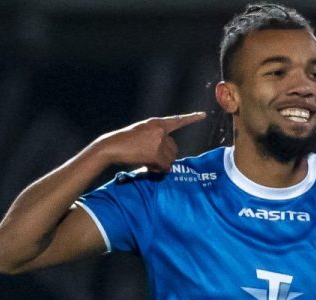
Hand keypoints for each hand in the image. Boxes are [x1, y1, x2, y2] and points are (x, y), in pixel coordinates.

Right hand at [94, 112, 208, 172]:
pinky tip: (146, 165)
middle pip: (174, 149)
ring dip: (161, 164)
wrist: (111, 146)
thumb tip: (168, 162)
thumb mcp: (142, 134)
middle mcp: (160, 130)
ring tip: (146, 160)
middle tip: (151, 158)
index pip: (177, 121)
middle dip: (166, 157)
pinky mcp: (156, 152)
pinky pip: (165, 166)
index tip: (204, 115)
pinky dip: (157, 170)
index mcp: (156, 123)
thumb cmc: (125, 143)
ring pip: (170, 159)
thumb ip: (156, 140)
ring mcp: (159, 141)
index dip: (192, 118)